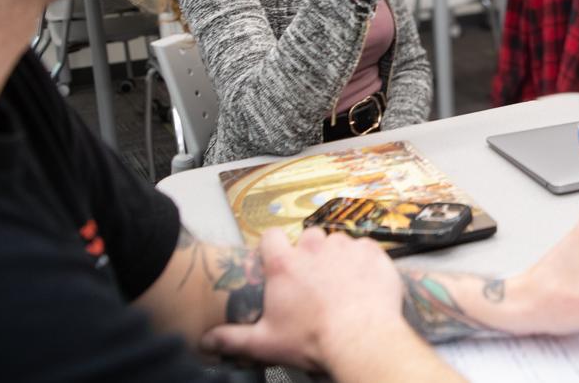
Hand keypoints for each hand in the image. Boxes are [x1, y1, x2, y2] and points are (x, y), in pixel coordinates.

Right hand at [199, 227, 414, 371]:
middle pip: (307, 237)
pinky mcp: (371, 251)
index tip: (278, 260)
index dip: (274, 246)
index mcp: (284, 264)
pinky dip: (363, 260)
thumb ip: (232, 338)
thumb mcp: (265, 342)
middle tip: (314, 279)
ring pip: (337, 241)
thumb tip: (206, 340)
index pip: (271, 237)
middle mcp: (314, 248)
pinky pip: (364, 247)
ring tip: (341, 282)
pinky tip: (362, 281)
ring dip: (337, 256)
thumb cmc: (313, 339)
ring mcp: (345, 247)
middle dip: (310, 253)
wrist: (360, 338)